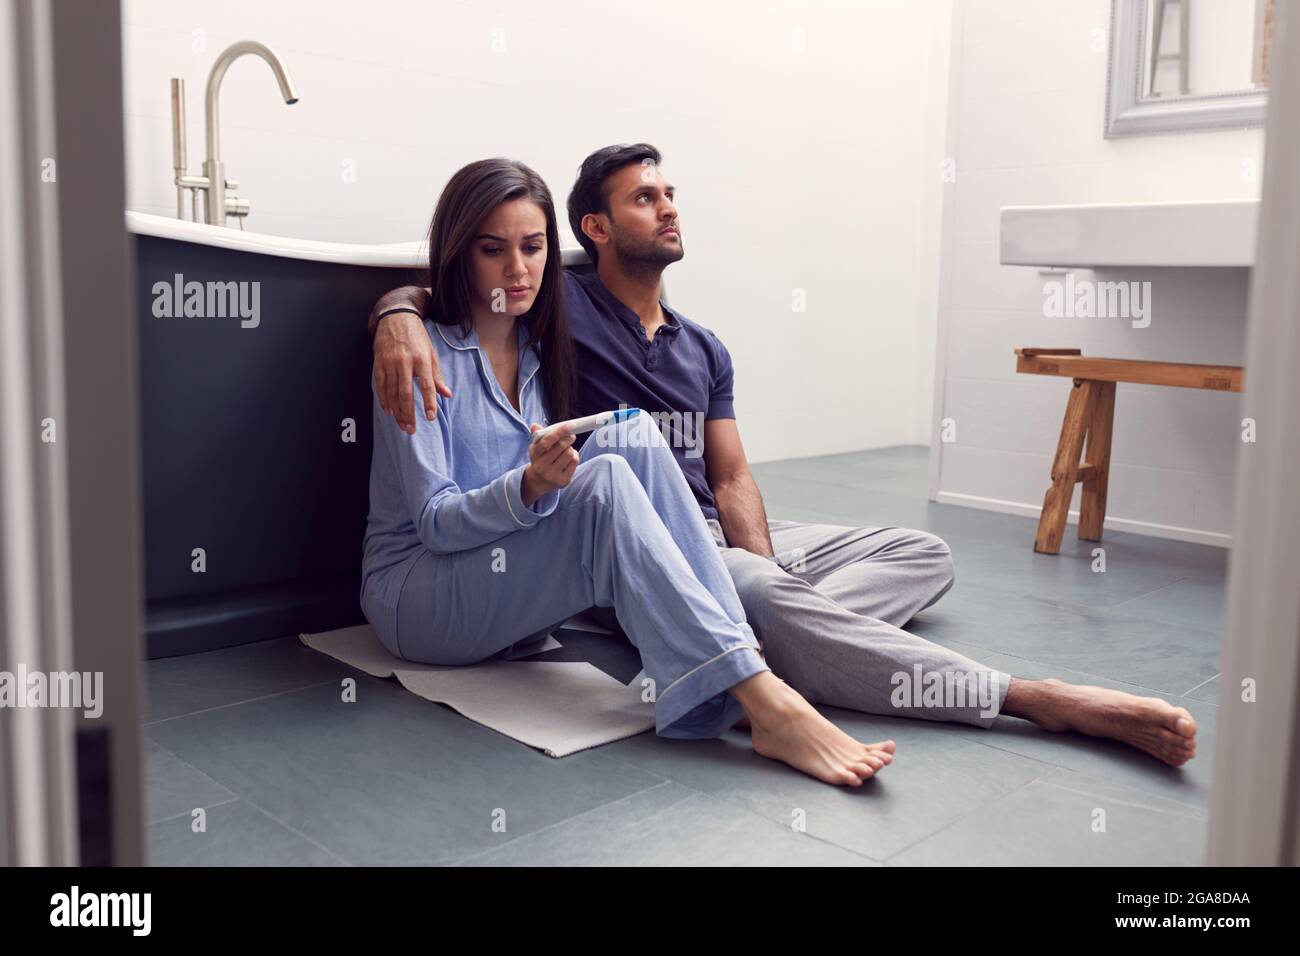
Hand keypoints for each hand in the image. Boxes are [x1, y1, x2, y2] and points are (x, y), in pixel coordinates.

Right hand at [374, 311, 450, 433]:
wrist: (396, 317)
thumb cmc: (417, 337)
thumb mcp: (431, 353)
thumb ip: (437, 376)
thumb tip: (447, 394)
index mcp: (422, 359)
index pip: (427, 385)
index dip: (429, 402)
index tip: (431, 417)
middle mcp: (405, 362)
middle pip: (406, 393)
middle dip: (408, 413)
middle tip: (411, 429)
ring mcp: (390, 362)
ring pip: (391, 392)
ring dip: (396, 411)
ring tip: (401, 424)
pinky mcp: (379, 362)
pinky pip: (380, 385)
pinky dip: (384, 399)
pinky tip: (388, 410)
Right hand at [521, 423, 577, 505]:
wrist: (539, 481)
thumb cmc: (540, 458)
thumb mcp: (536, 447)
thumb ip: (537, 435)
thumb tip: (535, 426)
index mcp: (534, 454)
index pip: (545, 442)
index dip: (558, 432)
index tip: (569, 425)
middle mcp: (542, 466)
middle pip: (561, 446)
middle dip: (568, 438)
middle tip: (571, 435)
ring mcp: (553, 475)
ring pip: (569, 453)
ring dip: (570, 448)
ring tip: (567, 448)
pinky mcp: (563, 481)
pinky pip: (574, 462)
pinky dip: (574, 455)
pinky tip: (569, 457)